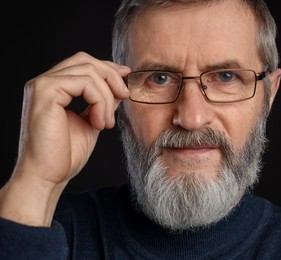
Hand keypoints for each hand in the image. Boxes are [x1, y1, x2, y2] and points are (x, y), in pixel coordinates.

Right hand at [0, 52, 129, 225]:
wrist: (48, 176)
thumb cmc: (66, 154)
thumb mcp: (92, 121)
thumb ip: (103, 102)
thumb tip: (120, 85)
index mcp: (54, 88)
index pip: (83, 63)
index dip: (107, 67)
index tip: (126, 78)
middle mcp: (45, 82)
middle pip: (85, 60)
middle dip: (111, 76)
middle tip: (125, 95)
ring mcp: (43, 85)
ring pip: (88, 71)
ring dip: (107, 96)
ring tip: (107, 122)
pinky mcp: (45, 92)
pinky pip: (84, 83)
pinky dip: (100, 102)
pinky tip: (99, 123)